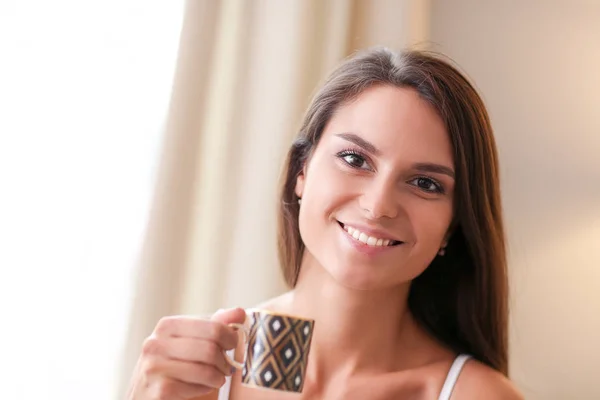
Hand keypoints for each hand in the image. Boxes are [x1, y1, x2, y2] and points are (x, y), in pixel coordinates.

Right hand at [127, 308, 245, 399]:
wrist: (146, 395)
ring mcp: (154, 367)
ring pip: (205, 370)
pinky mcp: (158, 391)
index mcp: (167, 325)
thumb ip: (215, 326)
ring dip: (218, 377)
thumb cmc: (174, 366)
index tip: (232, 346)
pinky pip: (195, 388)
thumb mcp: (193, 341)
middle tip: (227, 368)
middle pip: (210, 349)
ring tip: (217, 378)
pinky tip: (200, 387)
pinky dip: (204, 389)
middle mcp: (155, 343)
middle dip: (225, 362)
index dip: (230, 338)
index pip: (213, 327)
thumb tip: (239, 312)